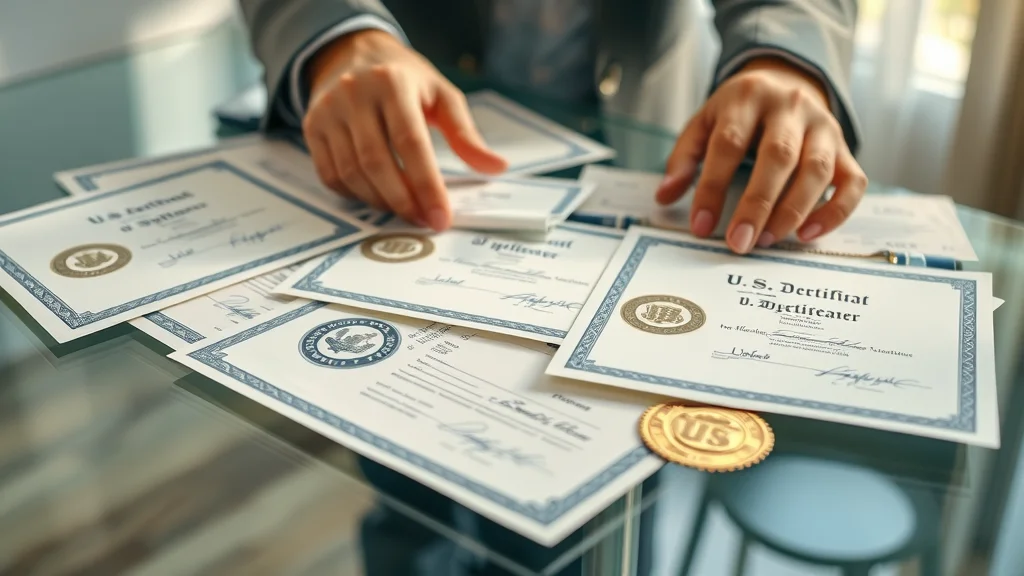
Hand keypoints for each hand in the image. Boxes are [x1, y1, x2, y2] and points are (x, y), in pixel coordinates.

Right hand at [303, 30, 506, 229]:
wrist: (352, 54)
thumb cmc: (405, 80)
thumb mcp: (441, 95)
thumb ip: (466, 134)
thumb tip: (495, 168)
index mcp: (392, 83)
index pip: (411, 143)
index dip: (427, 186)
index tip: (441, 217)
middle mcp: (354, 94)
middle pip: (377, 162)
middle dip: (403, 201)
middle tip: (424, 221)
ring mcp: (327, 111)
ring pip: (351, 173)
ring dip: (380, 201)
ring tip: (406, 211)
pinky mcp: (310, 127)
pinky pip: (331, 174)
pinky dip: (355, 194)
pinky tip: (378, 198)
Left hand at [656, 57, 867, 253]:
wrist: (788, 79)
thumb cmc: (740, 110)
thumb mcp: (705, 121)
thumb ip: (684, 157)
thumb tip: (664, 196)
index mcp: (747, 97)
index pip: (728, 143)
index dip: (712, 187)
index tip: (701, 226)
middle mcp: (790, 107)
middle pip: (778, 156)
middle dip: (757, 204)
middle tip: (739, 242)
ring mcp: (823, 126)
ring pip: (816, 170)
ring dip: (793, 211)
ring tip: (766, 241)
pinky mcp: (845, 148)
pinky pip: (853, 182)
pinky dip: (835, 212)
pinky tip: (807, 234)